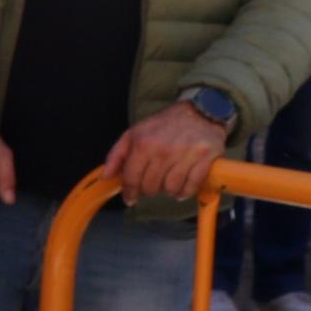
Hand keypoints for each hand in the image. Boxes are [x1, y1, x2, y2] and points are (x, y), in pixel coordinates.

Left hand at [102, 102, 227, 203]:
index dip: (129, 192)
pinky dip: (185, 191)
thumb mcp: (135, 133)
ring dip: (168, 190)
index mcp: (143, 144)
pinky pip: (191, 186)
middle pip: (150, 186)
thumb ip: (117, 155)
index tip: (130, 199)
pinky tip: (181, 188)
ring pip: (170, 188)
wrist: (200, 111)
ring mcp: (185, 155)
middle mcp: (163, 151)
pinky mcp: (205, 159)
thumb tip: (106, 176)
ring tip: (168, 182)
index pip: (131, 178)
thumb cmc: (164, 124)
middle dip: (149, 189)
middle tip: (152, 184)